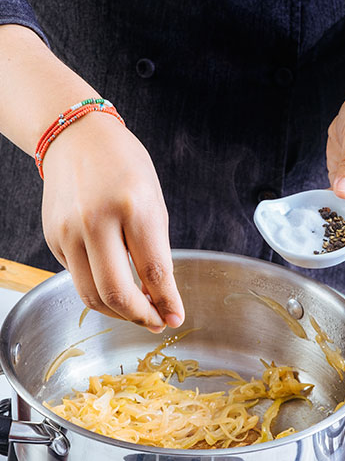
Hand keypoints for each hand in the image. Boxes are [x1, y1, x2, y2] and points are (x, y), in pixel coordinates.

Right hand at [42, 113, 184, 330]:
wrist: (77, 138)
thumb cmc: (123, 166)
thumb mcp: (153, 202)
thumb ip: (156, 250)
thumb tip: (160, 296)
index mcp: (132, 206)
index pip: (153, 271)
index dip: (167, 302)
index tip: (176, 318)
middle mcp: (95, 220)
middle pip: (116, 292)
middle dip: (141, 317)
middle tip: (156, 322)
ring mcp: (68, 231)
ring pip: (91, 295)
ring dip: (118, 312)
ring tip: (137, 309)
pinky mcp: (53, 239)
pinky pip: (77, 278)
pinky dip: (99, 289)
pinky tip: (113, 281)